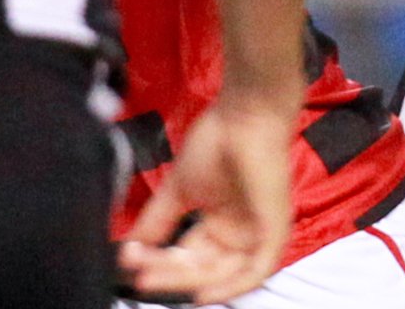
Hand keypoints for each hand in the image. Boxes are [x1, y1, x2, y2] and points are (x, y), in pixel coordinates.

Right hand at [119, 93, 299, 303]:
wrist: (244, 114)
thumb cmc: (216, 141)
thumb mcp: (178, 189)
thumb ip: (156, 221)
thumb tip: (129, 249)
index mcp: (220, 225)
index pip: (189, 257)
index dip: (160, 264)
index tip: (131, 263)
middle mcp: (239, 233)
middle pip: (202, 269)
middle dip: (169, 275)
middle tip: (139, 275)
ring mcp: (258, 233)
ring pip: (222, 274)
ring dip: (188, 281)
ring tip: (155, 278)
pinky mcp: (274, 230)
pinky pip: (256, 271)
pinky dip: (231, 287)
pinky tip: (203, 294)